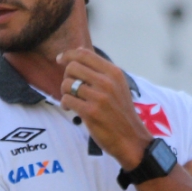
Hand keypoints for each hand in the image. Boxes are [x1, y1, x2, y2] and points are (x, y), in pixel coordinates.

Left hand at [57, 48, 151, 169]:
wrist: (131, 139)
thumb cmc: (121, 113)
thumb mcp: (118, 86)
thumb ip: (100, 70)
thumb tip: (78, 51)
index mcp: (114, 72)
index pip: (85, 54)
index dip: (68, 54)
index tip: (60, 59)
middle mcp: (107, 82)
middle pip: (72, 67)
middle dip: (66, 77)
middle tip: (70, 88)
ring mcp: (99, 97)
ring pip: (67, 84)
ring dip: (64, 92)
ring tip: (71, 100)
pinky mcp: (91, 112)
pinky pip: (67, 100)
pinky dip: (65, 104)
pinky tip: (71, 109)